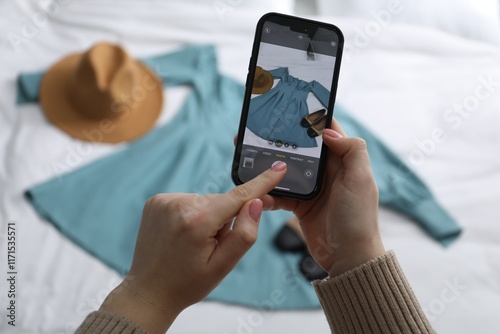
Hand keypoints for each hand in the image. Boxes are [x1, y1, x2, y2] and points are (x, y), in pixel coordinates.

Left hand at [99, 163, 286, 333]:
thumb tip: (256, 202)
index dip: (262, 182)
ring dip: (207, 216)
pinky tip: (182, 234)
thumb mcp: (223, 266)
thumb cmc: (188, 283)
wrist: (149, 291)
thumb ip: (244, 233)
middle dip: (224, 218)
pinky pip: (188, 201)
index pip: (238, 196)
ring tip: (193, 243)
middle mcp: (179, 204)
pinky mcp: (156, 201)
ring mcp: (164, 200)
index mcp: (197, 222)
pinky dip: (192, 214)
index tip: (279, 168)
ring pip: (205, 201)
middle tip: (210, 245)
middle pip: (221, 201)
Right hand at [264, 118, 384, 276]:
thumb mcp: (361, 180)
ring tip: (250, 155)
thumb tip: (327, 130)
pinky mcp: (299, 205)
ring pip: (286, 169)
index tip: (291, 107)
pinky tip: (256, 190)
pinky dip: (268, 192)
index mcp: (343, 160)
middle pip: (301, 148)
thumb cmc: (358, 218)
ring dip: (269, 165)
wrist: (348, 257)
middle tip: (260, 130)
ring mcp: (311, 188)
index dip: (311, 118)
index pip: (326, 132)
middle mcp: (326, 171)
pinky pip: (280, 193)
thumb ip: (351, 150)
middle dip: (282, 139)